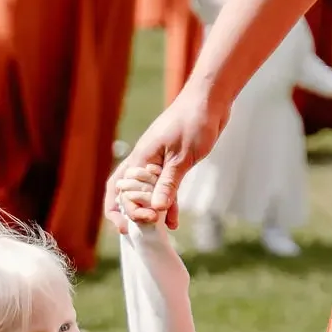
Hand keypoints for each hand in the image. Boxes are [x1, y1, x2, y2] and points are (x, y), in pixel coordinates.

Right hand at [105, 83, 229, 231]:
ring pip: (147, 192)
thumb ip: (168, 184)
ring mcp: (158, 161)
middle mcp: (144, 161)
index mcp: (140, 158)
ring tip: (160, 232)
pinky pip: (165, 188)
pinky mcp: (173, 162)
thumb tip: (154, 209)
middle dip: (132, 213)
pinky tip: (174, 220)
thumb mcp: (182, 157)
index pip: (120, 190)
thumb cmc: (194, 121)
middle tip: (144, 231)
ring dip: (151, 211)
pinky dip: (168, 203)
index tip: (138, 224)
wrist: (210, 99)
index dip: (124, 210)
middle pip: (127, 192)